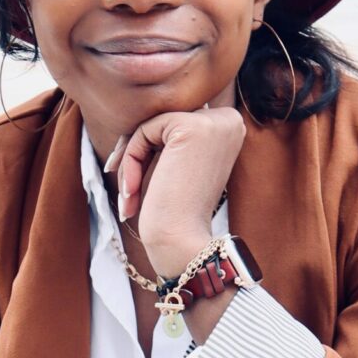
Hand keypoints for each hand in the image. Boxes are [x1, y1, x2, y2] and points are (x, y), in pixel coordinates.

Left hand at [107, 105, 245, 276]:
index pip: (178, 120)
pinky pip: (145, 130)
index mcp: (231, 127)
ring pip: (152, 124)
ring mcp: (213, 122)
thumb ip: (175, 135)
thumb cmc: (178, 212)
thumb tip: (152, 114)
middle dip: (138, 150)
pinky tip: (131, 190)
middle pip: (165, 119)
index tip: (132, 178)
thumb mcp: (183, 164)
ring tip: (128, 194)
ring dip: (131, 159)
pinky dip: (131, 159)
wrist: (181, 243)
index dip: (151, 147)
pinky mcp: (191, 126)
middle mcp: (229, 119)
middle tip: (126, 187)